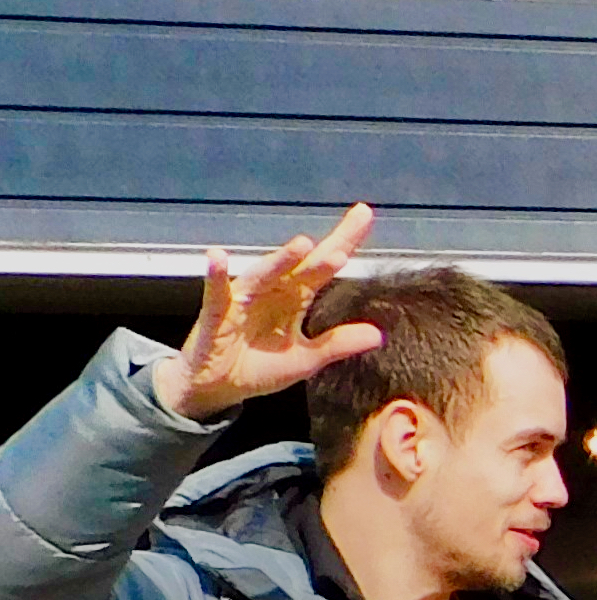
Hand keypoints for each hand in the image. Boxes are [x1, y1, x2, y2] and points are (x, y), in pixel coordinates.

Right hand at [151, 203, 383, 421]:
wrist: (216, 386)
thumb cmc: (258, 366)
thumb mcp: (305, 360)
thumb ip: (337, 345)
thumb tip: (378, 334)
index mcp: (294, 299)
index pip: (322, 267)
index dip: (343, 242)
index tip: (365, 214)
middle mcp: (271, 292)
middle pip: (299, 265)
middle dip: (322, 249)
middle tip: (348, 231)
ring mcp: (242, 301)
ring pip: (264, 275)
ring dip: (280, 260)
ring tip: (302, 245)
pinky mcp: (216, 315)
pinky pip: (216, 294)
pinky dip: (216, 276)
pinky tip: (217, 256)